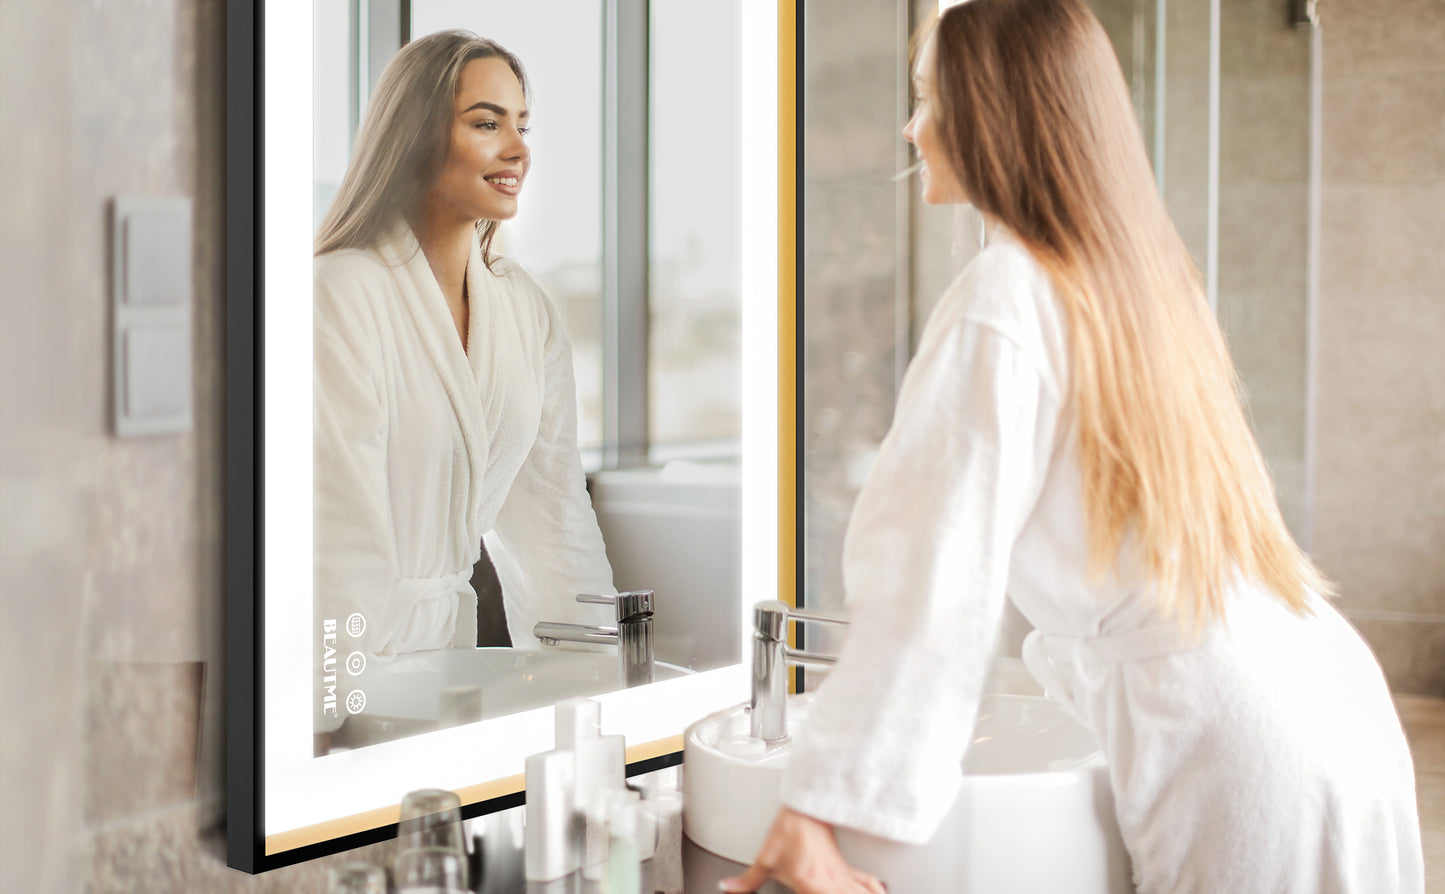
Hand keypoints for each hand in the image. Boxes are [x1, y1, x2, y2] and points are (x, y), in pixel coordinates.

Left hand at [718, 807, 886, 893]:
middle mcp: (830, 882)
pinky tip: (877, 892)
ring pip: (862, 893)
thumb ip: (748, 881)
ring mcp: (842, 876)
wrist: (806, 805)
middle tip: (828, 892)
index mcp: (811, 884)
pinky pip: (869, 883)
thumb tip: (728, 888)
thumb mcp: (765, 858)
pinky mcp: (848, 868)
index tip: (810, 893)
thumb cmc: (790, 829)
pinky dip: (874, 889)